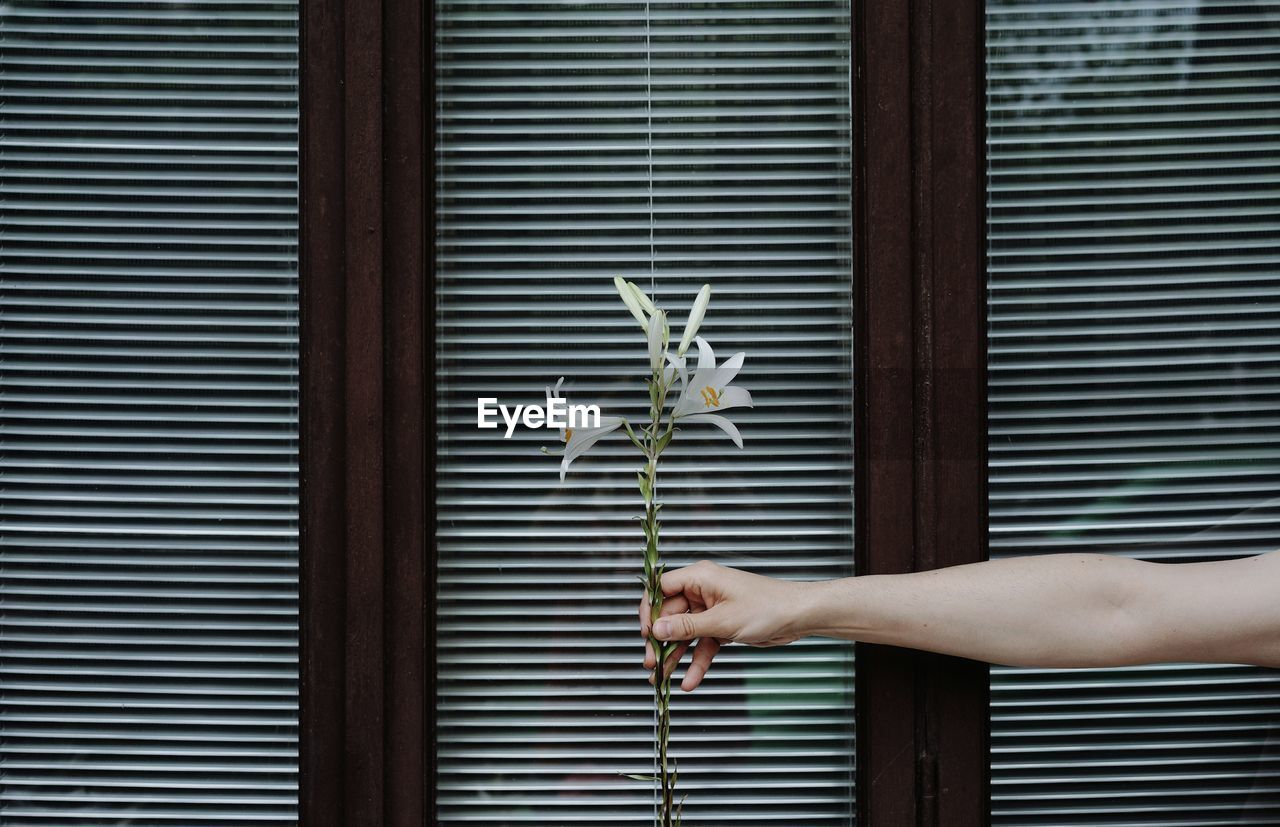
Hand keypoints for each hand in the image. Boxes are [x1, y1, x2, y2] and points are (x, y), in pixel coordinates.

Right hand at [638, 560, 811, 691]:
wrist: (798, 617)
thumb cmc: (768, 607)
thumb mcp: (722, 621)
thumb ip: (687, 627)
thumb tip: (657, 630)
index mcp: (700, 578)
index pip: (662, 589)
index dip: (650, 611)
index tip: (645, 634)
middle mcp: (703, 592)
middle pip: (671, 616)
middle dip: (661, 641)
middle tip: (652, 662)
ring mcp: (712, 610)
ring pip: (685, 634)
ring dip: (675, 656)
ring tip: (662, 677)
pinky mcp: (722, 627)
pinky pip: (702, 644)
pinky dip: (697, 662)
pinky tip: (690, 680)